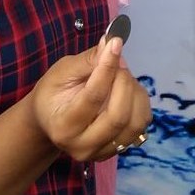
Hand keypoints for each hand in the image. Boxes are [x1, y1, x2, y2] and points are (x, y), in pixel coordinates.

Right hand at [31, 33, 151, 164]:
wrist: (52, 121)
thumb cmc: (54, 94)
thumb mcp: (62, 72)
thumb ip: (88, 60)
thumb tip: (112, 42)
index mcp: (63, 127)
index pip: (93, 97)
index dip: (107, 67)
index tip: (115, 43)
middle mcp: (83, 146)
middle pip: (118, 116)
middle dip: (124, 82)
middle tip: (118, 63)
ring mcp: (103, 152)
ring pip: (136, 122)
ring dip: (135, 92)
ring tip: (121, 77)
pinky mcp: (120, 148)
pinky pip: (142, 123)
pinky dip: (140, 101)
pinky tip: (126, 91)